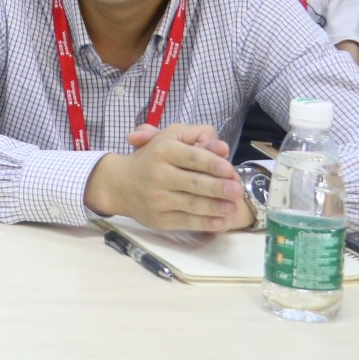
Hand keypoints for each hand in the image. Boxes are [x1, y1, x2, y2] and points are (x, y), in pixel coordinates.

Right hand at [85, 123, 244, 231]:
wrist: (119, 184)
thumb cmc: (152, 157)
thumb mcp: (170, 137)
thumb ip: (197, 136)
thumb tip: (222, 147)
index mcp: (162, 150)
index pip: (193, 157)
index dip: (213, 164)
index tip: (230, 170)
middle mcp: (157, 174)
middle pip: (195, 183)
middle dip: (219, 188)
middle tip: (238, 190)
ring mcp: (157, 199)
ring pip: (193, 205)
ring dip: (217, 207)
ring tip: (233, 207)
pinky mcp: (159, 219)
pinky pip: (187, 222)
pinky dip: (206, 223)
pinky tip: (220, 221)